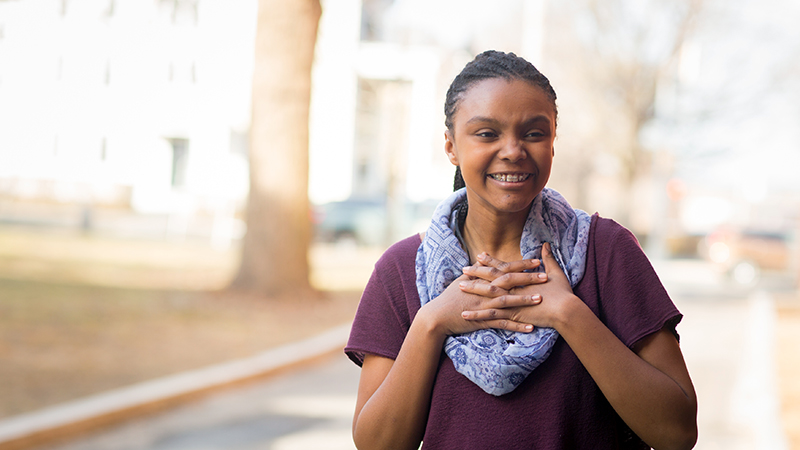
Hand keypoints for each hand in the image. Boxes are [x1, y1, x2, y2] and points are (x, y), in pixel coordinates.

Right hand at [417, 267, 539, 337]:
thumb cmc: (450, 297)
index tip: (537, 261)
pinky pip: (502, 323)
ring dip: (524, 300)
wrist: (437, 316)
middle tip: (546, 276)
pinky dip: (516, 326)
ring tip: (541, 299)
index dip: (521, 265)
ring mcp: (484, 307)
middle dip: (528, 279)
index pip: (504, 269)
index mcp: (482, 280)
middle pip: (509, 283)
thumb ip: (476, 269)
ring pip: (507, 302)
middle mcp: (484, 292)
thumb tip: (483, 256)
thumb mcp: (462, 279)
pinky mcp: (482, 321)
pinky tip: (530, 327)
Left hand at [459, 243, 578, 329]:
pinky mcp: (511, 316)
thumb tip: (546, 244)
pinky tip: (464, 316)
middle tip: (463, 270)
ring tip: (458, 288)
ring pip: (487, 295)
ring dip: (472, 292)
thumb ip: (549, 259)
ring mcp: (512, 301)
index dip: (490, 261)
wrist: (567, 311)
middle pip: (491, 278)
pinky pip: (490, 316)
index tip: (479, 256)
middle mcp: (514, 288)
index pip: (503, 267)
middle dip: (476, 274)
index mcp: (522, 278)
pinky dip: (477, 315)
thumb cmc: (563, 293)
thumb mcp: (556, 273)